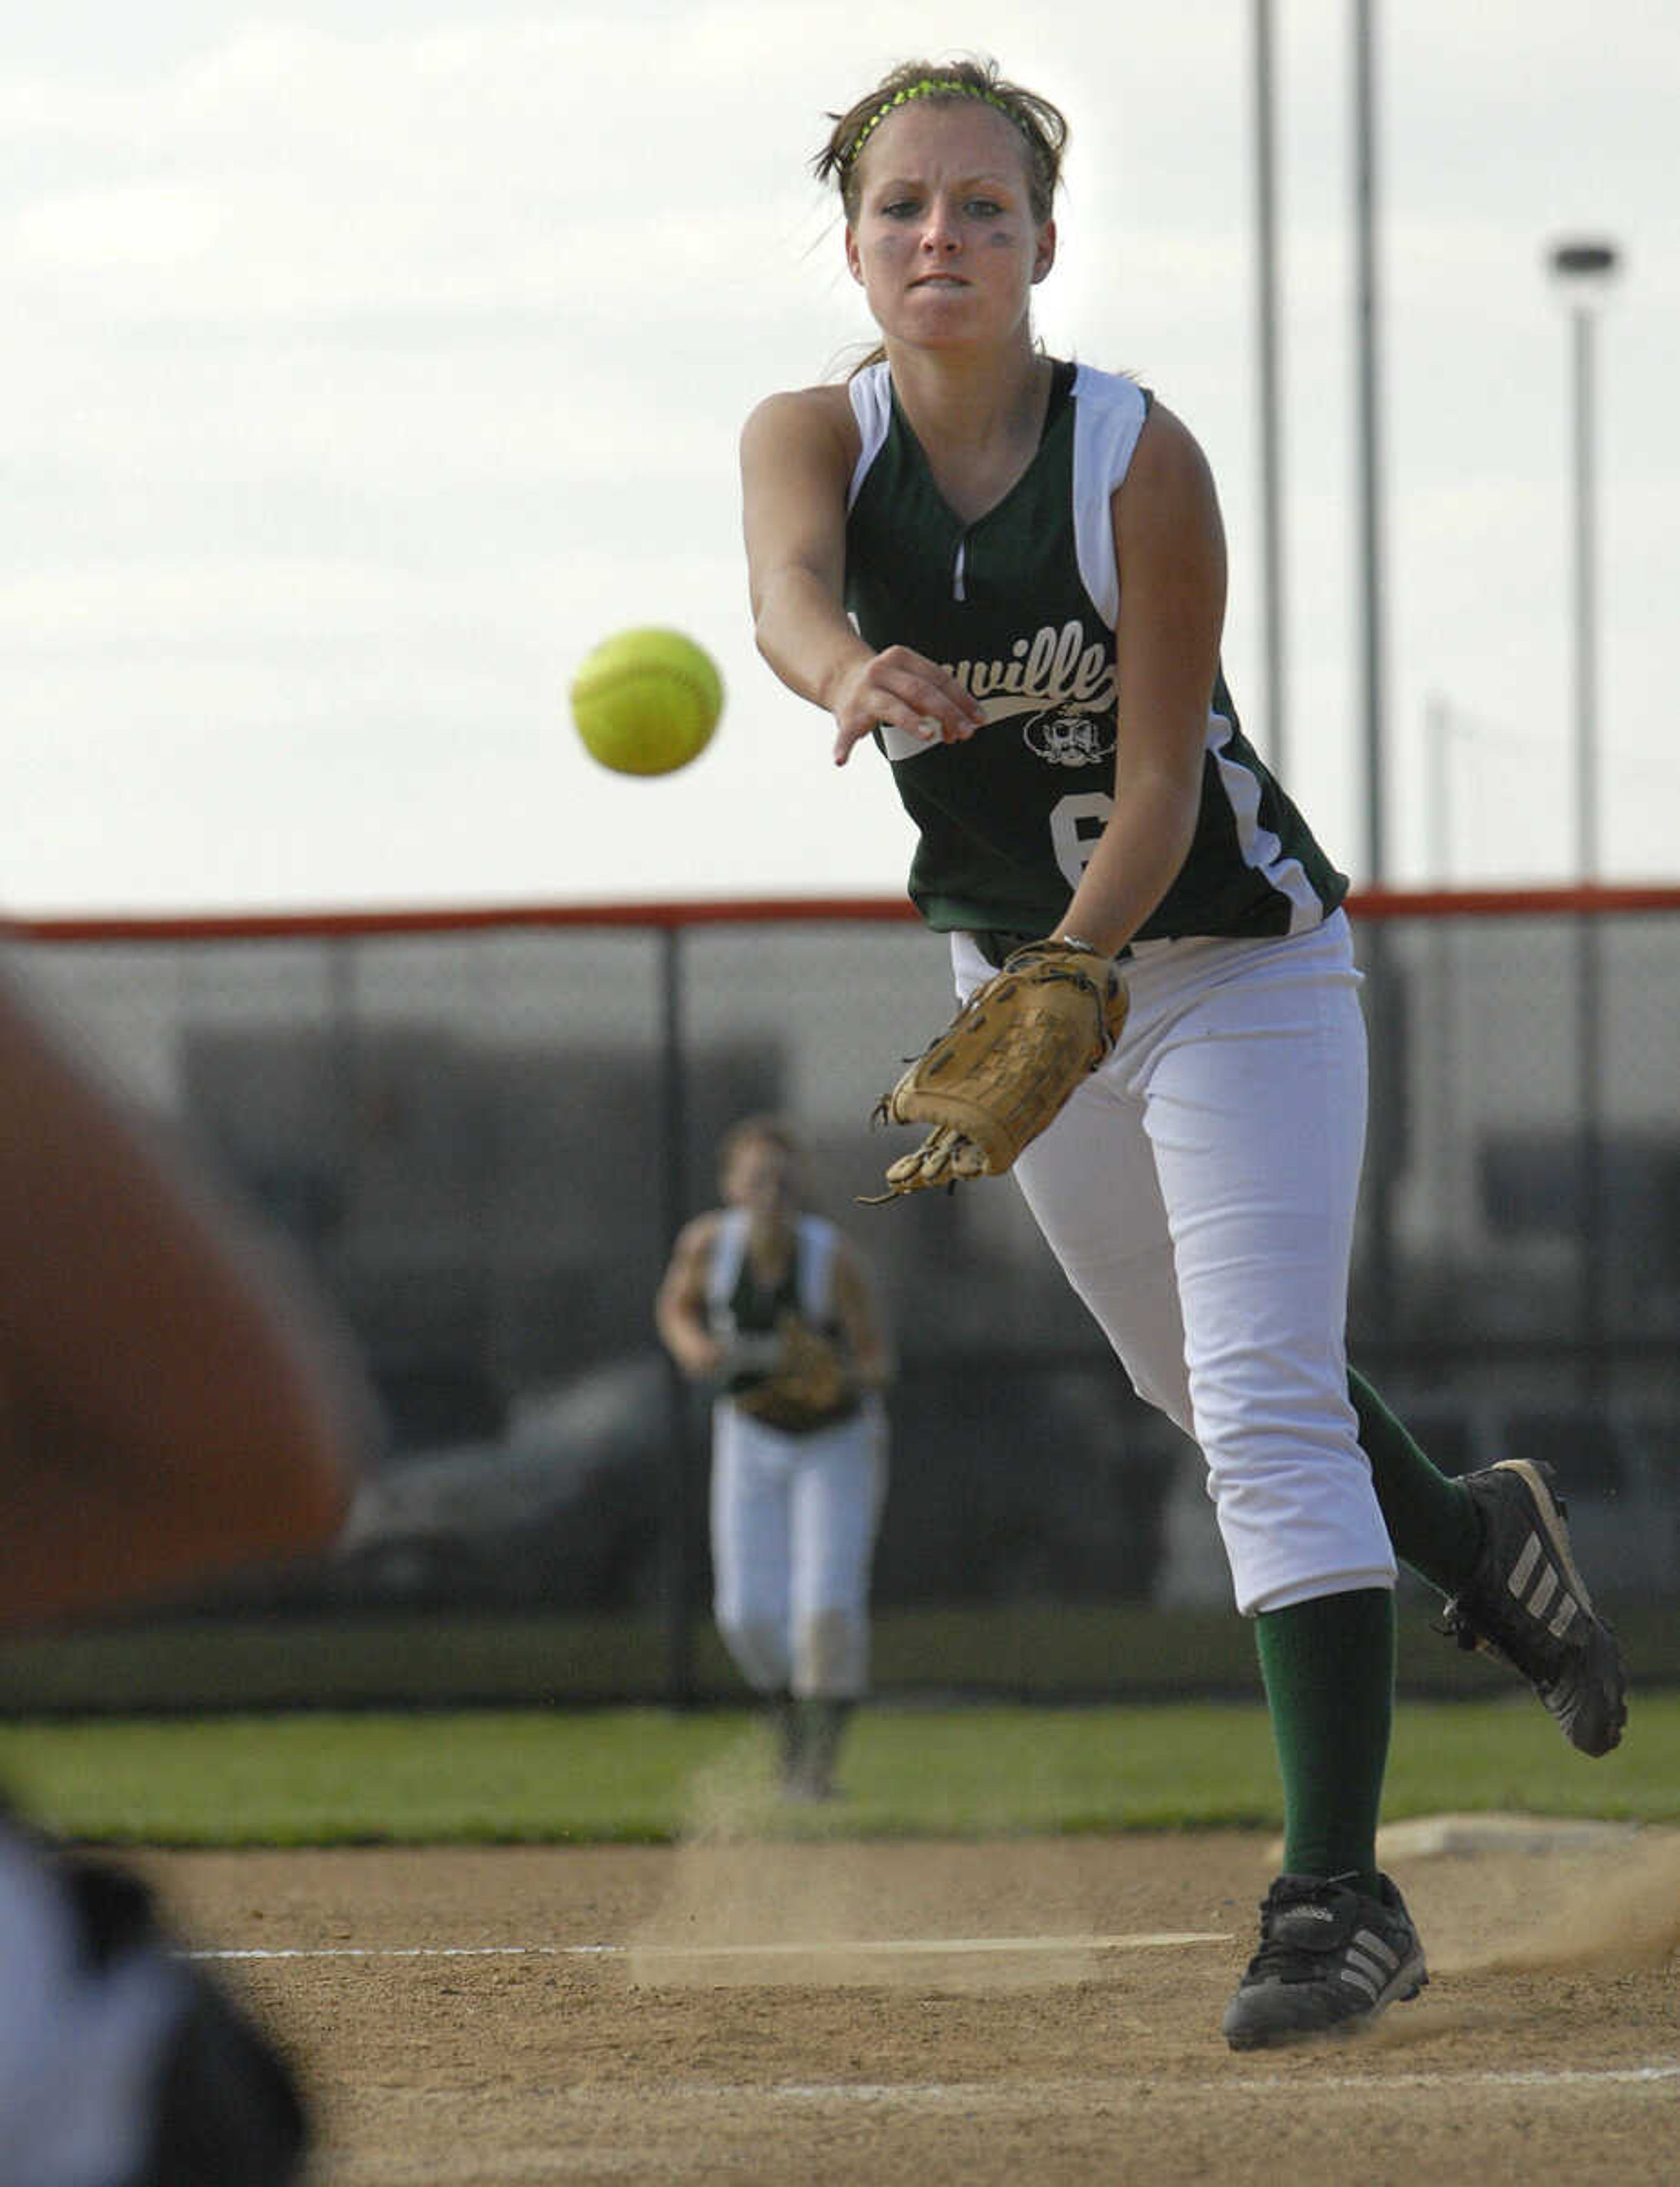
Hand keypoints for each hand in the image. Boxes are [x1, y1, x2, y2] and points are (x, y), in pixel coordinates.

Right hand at [827, 646, 985, 766]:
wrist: (842, 679)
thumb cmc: (888, 684)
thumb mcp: (910, 678)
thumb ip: (936, 695)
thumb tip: (969, 721)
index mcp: (902, 659)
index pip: (938, 678)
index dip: (962, 699)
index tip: (979, 719)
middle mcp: (882, 671)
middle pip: (920, 691)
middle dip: (946, 713)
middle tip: (965, 733)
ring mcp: (864, 693)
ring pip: (892, 707)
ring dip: (912, 722)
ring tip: (928, 736)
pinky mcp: (848, 715)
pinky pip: (846, 733)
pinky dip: (843, 746)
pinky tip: (841, 760)